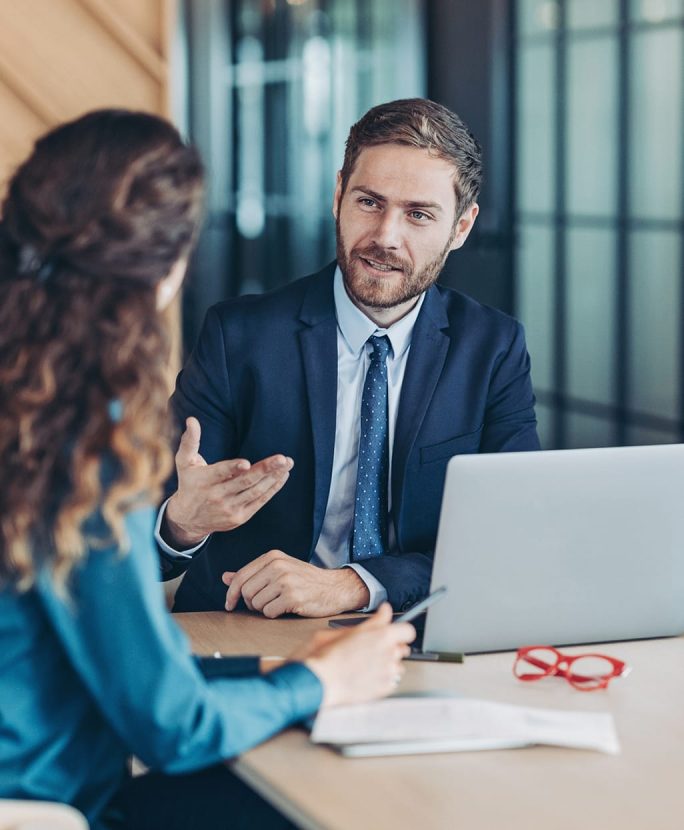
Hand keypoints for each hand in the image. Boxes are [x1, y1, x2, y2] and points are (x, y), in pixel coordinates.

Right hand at [163, 417, 292, 546]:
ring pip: (255, 491)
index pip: (220, 473)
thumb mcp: (184, 463)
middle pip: (245, 482)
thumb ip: (190, 441)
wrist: (188, 520)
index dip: (233, 469)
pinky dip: (272, 489)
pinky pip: (259, 501)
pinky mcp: (239, 517)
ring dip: (274, 477)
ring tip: (287, 464)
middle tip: (282, 459)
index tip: (246, 464)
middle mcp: (217, 496)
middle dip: (265, 469)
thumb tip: (192, 419)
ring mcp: (229, 508)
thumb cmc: (189, 484)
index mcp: (204, 480)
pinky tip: (283, 476)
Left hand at [222, 550, 370, 616]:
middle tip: (264, 604)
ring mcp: (285, 581)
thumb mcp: (279, 570)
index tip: (229, 604)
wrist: (334, 587)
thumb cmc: (305, 580)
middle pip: (245, 592)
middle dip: (250, 603)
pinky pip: (269, 612)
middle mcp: (278, 566)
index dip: (231, 594)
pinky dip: (274, 614)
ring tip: (278, 603)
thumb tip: (225, 577)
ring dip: (264, 609)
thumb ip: (252, 573)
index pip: (240, 576)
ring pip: (256, 604)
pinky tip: (286, 608)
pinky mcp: (292, 597)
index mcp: (272, 557)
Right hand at [297, 603, 415, 707]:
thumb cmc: (324, 657)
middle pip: (403, 648)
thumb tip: (384, 610)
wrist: (318, 683)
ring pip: (398, 666)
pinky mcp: (383, 690)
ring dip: (387, 665)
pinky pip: (392, 682)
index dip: (399, 631)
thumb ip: (370, 622)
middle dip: (391, 648)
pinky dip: (382, 680)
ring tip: (366, 665)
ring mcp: (387, 673)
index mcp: (381, 636)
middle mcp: (388, 654)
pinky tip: (366, 677)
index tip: (391, 631)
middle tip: (372, 649)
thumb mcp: (343, 630)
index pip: (407, 630)